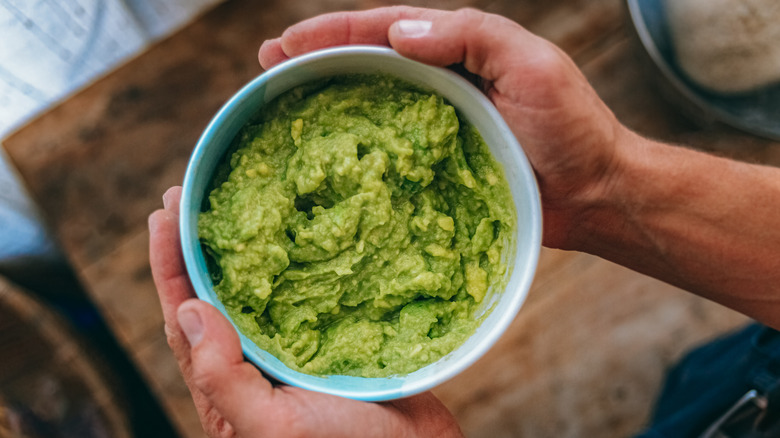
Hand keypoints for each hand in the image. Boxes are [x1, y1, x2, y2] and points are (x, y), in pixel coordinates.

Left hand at [148, 186, 462, 437]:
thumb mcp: (272, 424)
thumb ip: (224, 378)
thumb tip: (190, 309)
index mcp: (228, 387)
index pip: (186, 318)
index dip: (170, 264)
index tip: (164, 214)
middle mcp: (254, 363)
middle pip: (214, 295)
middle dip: (196, 246)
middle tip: (187, 195)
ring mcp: (291, 349)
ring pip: (255, 291)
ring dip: (239, 249)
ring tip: (227, 206)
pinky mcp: (329, 338)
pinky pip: (300, 293)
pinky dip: (290, 263)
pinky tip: (292, 236)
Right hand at [258, 6, 634, 249]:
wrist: (595, 194)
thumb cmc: (572, 128)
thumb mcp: (531, 66)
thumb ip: (471, 37)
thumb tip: (398, 32)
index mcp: (458, 52)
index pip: (384, 31)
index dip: (332, 34)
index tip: (284, 43)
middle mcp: (440, 85)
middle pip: (367, 66)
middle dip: (316, 62)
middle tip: (266, 69)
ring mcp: (436, 130)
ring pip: (370, 110)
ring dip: (326, 105)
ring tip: (279, 107)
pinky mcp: (437, 170)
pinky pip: (388, 158)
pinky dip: (354, 156)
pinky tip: (326, 164)